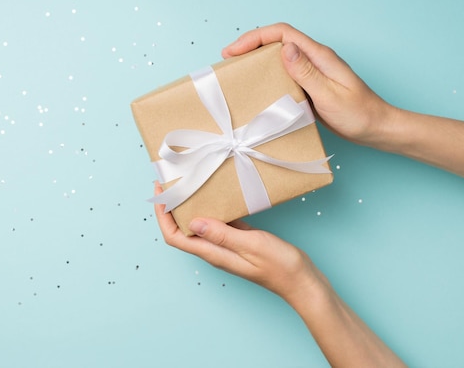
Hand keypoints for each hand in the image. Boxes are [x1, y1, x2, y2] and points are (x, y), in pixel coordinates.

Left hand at [153, 182, 325, 302]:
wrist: (302, 281)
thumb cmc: (279, 266)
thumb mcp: (250, 245)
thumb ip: (221, 234)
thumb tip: (192, 222)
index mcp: (213, 253)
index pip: (175, 236)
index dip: (163, 216)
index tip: (161, 193)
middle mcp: (214, 249)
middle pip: (182, 229)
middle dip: (171, 208)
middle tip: (170, 183)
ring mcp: (226, 245)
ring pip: (199, 224)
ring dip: (190, 206)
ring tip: (187, 183)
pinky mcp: (239, 239)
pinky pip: (218, 222)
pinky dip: (212, 208)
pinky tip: (215, 194)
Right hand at [222, 23, 397, 148]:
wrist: (377, 128)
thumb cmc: (359, 114)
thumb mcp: (330, 95)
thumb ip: (307, 72)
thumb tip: (285, 48)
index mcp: (319, 56)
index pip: (282, 34)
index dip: (254, 38)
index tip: (232, 51)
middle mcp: (314, 59)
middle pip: (277, 41)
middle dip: (250, 46)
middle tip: (228, 61)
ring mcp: (312, 72)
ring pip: (279, 57)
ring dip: (256, 60)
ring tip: (237, 73)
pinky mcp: (310, 85)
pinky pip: (284, 74)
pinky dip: (266, 76)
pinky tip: (258, 88)